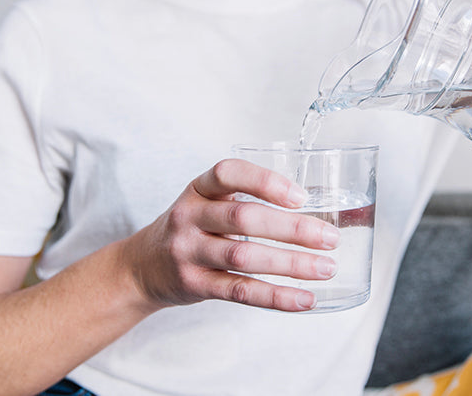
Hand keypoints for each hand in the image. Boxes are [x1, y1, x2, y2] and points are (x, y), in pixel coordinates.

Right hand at [120, 159, 340, 312]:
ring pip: (243, 257)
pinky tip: (304, 298)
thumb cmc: (191, 229)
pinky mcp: (194, 284)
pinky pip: (239, 291)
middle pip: (243, 218)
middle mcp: (189, 216)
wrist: (141, 267)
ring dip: (290, 264)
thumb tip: (319, 205)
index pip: (228, 173)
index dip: (265, 182)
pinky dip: (275, 296)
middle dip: (292, 229)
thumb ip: (248, 201)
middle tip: (330, 238)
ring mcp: (188, 251)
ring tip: (326, 268)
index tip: (301, 196)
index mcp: (198, 189)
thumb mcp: (207, 204)